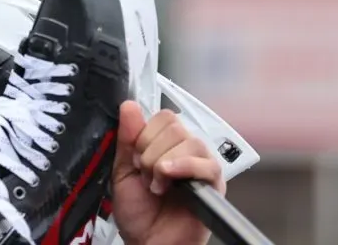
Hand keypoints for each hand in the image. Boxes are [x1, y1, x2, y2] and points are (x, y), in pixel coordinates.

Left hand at [110, 100, 224, 244]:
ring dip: (163, 163)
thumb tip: (129, 106)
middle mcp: (186, 152)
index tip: (135, 158)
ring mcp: (202, 167)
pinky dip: (184, 167)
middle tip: (146, 174)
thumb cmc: (138, 212)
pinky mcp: (214, 185)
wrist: (148, 241)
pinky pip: (207, 164)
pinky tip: (168, 178)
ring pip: (189, 141)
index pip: (164, 116)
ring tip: (156, 185)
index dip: (144, 134)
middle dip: (150, 151)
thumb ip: (127, 138)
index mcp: (166, 145)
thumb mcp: (123, 170)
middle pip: (175, 125)